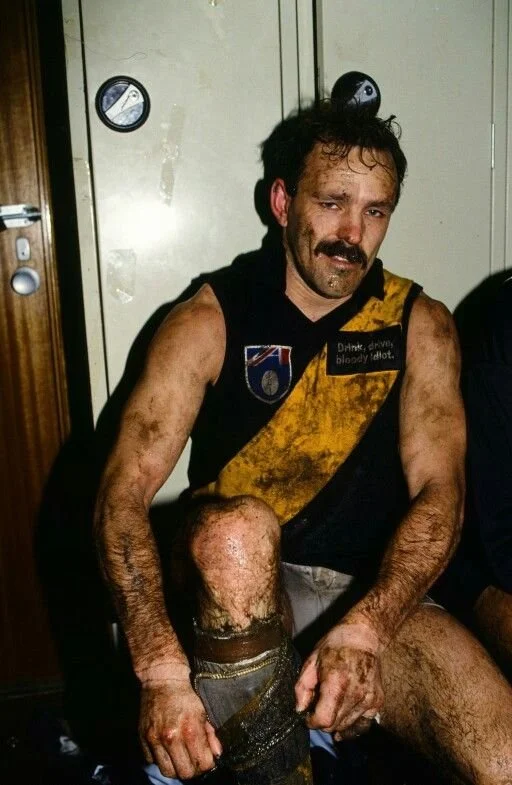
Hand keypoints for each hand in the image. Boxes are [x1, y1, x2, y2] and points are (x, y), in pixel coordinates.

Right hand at [139, 678, 221, 779]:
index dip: (207, 764)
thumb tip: (217, 754)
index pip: (201, 764)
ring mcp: (155, 739)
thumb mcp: (203, 711)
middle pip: (184, 773)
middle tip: (194, 760)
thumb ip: (211, 735)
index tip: (207, 758)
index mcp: (190, 730)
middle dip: (192, 769)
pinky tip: (166, 748)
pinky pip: (151, 760)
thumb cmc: (186, 694)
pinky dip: (159, 758)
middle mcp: (171, 737)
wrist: (162, 679)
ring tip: (180, 756)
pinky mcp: (143, 738)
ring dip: (175, 767)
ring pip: (167, 771)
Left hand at [295, 625, 383, 740]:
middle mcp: (355, 694)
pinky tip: (344, 719)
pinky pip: (363, 725)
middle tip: (318, 706)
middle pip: (335, 725)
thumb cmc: (335, 645)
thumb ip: (302, 688)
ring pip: (347, 727)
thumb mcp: (312, 661)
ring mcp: (369, 699)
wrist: (363, 636)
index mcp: (337, 682)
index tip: (307, 716)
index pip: (324, 720)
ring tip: (332, 704)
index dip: (312, 722)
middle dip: (322, 720)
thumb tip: (300, 710)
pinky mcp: (377, 702)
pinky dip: (352, 725)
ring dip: (336, 722)